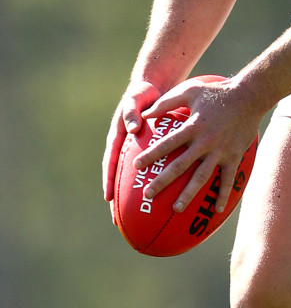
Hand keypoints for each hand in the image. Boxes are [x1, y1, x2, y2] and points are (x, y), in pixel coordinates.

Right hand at [102, 80, 160, 208]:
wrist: (152, 87)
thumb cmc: (141, 93)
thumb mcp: (135, 100)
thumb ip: (132, 112)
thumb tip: (133, 128)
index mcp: (118, 138)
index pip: (110, 162)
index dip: (109, 180)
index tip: (108, 198)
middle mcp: (125, 147)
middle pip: (119, 176)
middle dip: (118, 198)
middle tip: (118, 220)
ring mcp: (136, 150)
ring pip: (134, 177)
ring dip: (134, 195)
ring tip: (141, 217)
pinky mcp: (150, 150)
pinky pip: (152, 168)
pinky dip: (155, 181)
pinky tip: (166, 196)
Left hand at [133, 76, 261, 214]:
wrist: (248, 96)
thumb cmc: (216, 92)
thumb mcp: (190, 91)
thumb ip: (167, 102)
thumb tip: (146, 114)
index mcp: (193, 126)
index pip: (168, 144)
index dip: (151, 155)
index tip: (136, 166)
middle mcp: (205, 141)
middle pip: (180, 165)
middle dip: (162, 181)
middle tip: (147, 195)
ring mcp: (220, 151)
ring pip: (201, 177)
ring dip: (188, 194)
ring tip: (176, 208)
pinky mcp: (234, 156)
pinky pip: (228, 179)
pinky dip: (223, 195)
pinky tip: (217, 210)